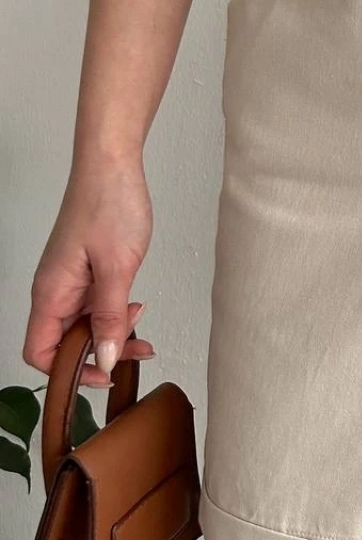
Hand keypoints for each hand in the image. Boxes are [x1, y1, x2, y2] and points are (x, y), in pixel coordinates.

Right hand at [23, 158, 155, 388]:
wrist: (112, 165)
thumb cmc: (108, 204)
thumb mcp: (117, 268)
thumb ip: (110, 316)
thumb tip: (104, 357)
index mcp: (51, 292)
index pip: (41, 351)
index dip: (69, 371)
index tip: (104, 374)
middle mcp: (55, 289)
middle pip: (65, 343)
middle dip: (99, 353)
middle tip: (136, 352)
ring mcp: (71, 280)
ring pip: (84, 324)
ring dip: (112, 334)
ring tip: (143, 332)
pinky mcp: (87, 270)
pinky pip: (95, 305)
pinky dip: (115, 313)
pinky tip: (136, 308)